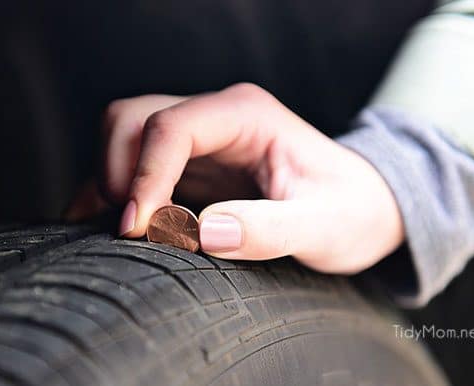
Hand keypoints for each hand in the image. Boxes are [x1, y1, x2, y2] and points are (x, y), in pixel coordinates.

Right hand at [67, 83, 403, 273]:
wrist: (362, 206)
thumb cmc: (351, 210)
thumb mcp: (325, 226)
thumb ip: (270, 230)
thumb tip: (204, 233)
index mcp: (247, 115)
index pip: (173, 127)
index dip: (146, 175)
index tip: (138, 227)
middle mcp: (216, 117)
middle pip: (132, 118)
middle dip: (119, 172)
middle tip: (133, 230)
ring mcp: (199, 139)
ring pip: (123, 135)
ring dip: (110, 179)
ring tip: (127, 230)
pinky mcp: (189, 165)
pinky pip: (133, 164)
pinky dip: (113, 191)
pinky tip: (112, 226)